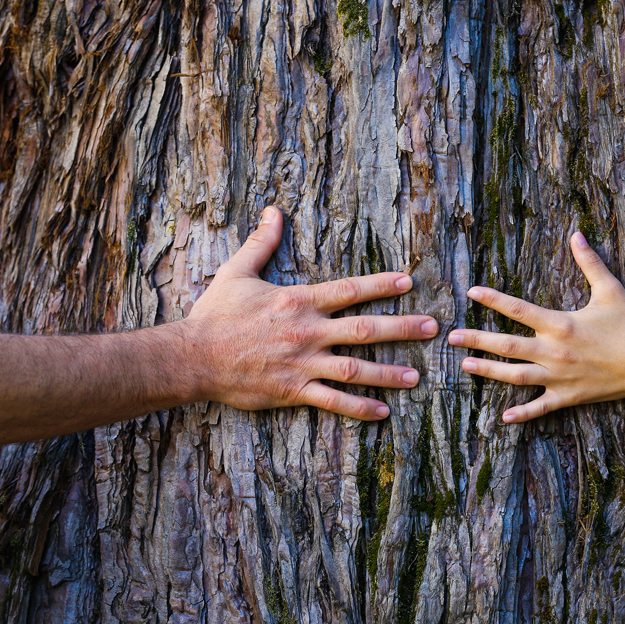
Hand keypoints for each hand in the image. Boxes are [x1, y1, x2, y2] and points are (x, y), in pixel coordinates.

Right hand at [184, 206, 437, 419]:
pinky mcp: (293, 391)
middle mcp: (308, 333)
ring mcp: (303, 364)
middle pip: (365, 329)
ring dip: (389, 373)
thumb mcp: (237, 271)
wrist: (193, 356)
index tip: (408, 281)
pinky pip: (332, 402)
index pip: (349, 290)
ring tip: (417, 376)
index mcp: (299, 302)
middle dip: (402, 328)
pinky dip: (359, 408)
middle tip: (432, 327)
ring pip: (356, 369)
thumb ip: (262, 242)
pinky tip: (382, 412)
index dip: (381, 285)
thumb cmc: (215, 314)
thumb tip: (272, 211)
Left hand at [448, 232, 624, 422]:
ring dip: (488, 372)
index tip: (471, 293)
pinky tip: (503, 417)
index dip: (493, 299)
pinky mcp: (569, 396)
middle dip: (477, 340)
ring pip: (515, 376)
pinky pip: (541, 407)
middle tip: (452, 337)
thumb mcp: (610, 289)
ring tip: (465, 366)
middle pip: (507, 345)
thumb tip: (576, 233)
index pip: (518, 309)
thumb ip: (589, 262)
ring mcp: (559, 376)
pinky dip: (522, 413)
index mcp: (561, 324)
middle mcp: (554, 351)